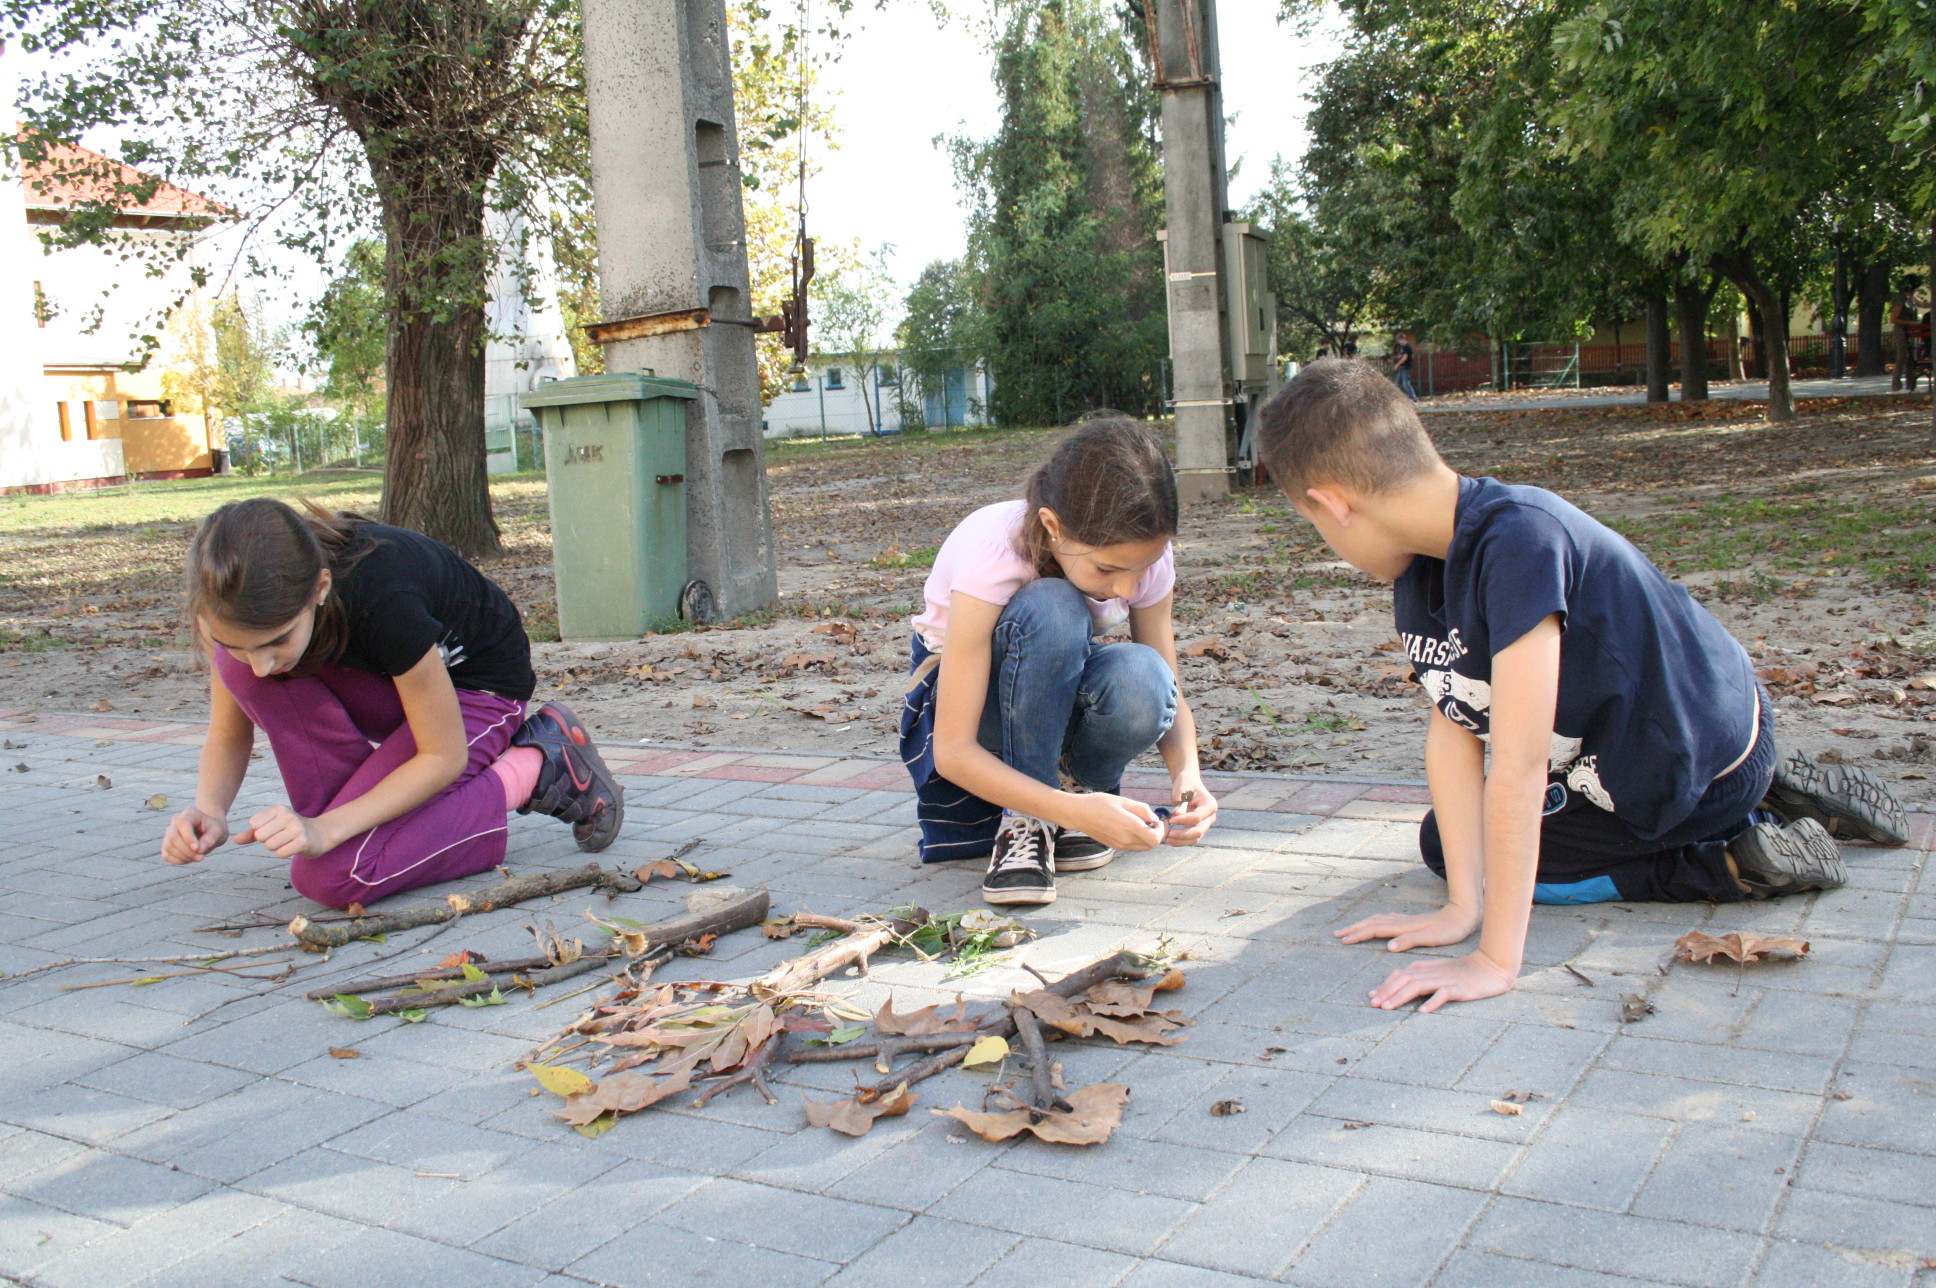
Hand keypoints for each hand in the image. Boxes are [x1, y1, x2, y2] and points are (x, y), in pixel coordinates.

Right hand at [162, 807, 228, 864]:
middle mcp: (176, 821)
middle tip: (200, 858)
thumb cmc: (214, 829)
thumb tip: (199, 850)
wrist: (209, 831)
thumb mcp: (219, 832)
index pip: (182, 823)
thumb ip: (210, 839)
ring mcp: (169, 833)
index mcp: (189, 814)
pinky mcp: (167, 844)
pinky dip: (178, 860)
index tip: (198, 849)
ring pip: (168, 846)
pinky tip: (190, 859)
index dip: (188, 838)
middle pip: (173, 836)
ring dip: (183, 857)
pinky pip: (166, 855)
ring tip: (198, 858)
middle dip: (186, 850)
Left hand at [236, 804, 328, 858]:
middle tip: (281, 837)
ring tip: (287, 842)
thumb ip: (252, 833)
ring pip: (269, 845)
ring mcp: (297, 828)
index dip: (260, 831)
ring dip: (276, 848)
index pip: (254, 824)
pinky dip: (284, 853)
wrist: (320, 834)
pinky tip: (293, 847)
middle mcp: (288, 816)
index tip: (273, 830)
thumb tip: (234, 840)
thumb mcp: (272, 826)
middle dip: (267, 841)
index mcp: (279, 809)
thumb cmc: (291, 830)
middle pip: (260, 836)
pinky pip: (280, 854)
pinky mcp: (303, 842)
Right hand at [1063, 792, 1164, 851]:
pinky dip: (1137, 839)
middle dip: (1156, 835)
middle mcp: (1126, 839)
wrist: (1078, 814)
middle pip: (1151, 845)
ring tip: (1141, 823)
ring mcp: (1119, 845)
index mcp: (1130, 827)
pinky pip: (1132, 846)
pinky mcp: (1114, 846)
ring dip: (1146, 838)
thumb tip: (1154, 817)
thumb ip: (1141, 809)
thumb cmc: (1099, 803)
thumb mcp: (1123, 800)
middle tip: (1153, 822)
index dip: (1161, 831)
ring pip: (1142, 847)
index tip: (1158, 821)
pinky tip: (1130, 827)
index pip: (1155, 839)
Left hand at [1163, 775, 1217, 845]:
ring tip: (1166, 839)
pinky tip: (1169, 840)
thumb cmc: (1185, 785)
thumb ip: (1181, 803)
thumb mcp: (1182, 790)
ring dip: (1181, 841)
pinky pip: (1191, 839)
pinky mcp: (1199, 829)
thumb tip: (1177, 814)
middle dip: (1182, 834)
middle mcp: (1210, 816)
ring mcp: (1206, 824)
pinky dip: (1181, 842)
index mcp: (1210, 804)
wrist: (1188, 785)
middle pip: (1198, 830)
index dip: (1183, 820)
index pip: (1197, 817)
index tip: (1170, 820)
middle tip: (1168, 833)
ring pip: (1195, 838)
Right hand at [1335, 904, 1478, 951]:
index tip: (1342, 941)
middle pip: (1371, 923)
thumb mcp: (1431, 938)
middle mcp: (1400, 921)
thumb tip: (1389, 946)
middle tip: (1337, 934)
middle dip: (1353, 928)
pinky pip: (1385, 920)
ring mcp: (1404, 919)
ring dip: (1361, 924)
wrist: (1461, 915)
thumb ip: (1409, 940)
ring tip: (1350, 929)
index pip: (1374, 930)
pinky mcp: (1410, 920)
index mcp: (1402, 927)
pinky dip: (1374, 922)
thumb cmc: (1448, 930)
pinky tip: (1375, 923)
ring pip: (1376, 920)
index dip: (1357, 935)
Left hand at [1368, 949, 1517, 1012]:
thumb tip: (1401, 978)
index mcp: (1426, 968)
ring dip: (1401, 996)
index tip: (1371, 996)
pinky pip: (1444, 994)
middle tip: (1373, 1004)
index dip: (1384, 985)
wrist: (1491, 966)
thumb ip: (1420, 973)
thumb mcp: (1439, 969)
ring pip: (1418, 986)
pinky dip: (1432, 1002)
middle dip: (1386, 992)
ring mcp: (1445, 980)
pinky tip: (1422, 1011)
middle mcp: (1432, 973)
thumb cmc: (1464, 970)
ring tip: (1388, 1007)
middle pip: (1404, 980)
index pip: (1399, 975)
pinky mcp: (1459, 988)